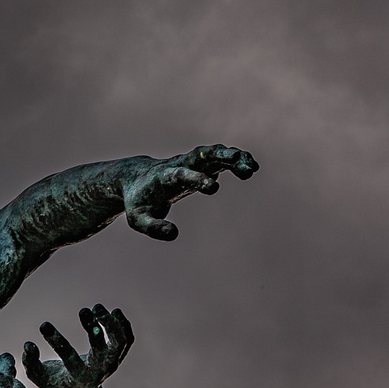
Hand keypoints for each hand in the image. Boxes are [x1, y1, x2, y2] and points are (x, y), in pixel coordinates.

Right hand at [21, 305, 133, 387]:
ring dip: (111, 323)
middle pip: (102, 351)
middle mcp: (98, 371)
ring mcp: (111, 364)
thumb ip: (30, 362)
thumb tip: (28, 345)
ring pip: (119, 342)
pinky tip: (114, 311)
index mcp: (78, 377)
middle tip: (83, 310)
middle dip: (95, 330)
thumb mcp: (39, 377)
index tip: (43, 325)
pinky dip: (123, 325)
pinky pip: (127, 339)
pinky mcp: (117, 356)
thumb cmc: (57, 383)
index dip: (57, 341)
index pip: (69, 359)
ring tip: (97, 307)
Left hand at [122, 143, 257, 240]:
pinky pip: (219, 158)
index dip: (196, 179)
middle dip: (222, 157)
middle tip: (242, 165)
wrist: (136, 180)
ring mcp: (191, 162)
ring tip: (252, 169)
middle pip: (201, 154)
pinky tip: (251, 168)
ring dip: (233, 157)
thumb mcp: (138, 219)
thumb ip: (153, 228)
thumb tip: (173, 234)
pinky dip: (235, 160)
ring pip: (213, 153)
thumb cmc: (138, 202)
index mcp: (164, 177)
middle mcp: (179, 164)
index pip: (180, 174)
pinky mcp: (200, 165)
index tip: (214, 188)